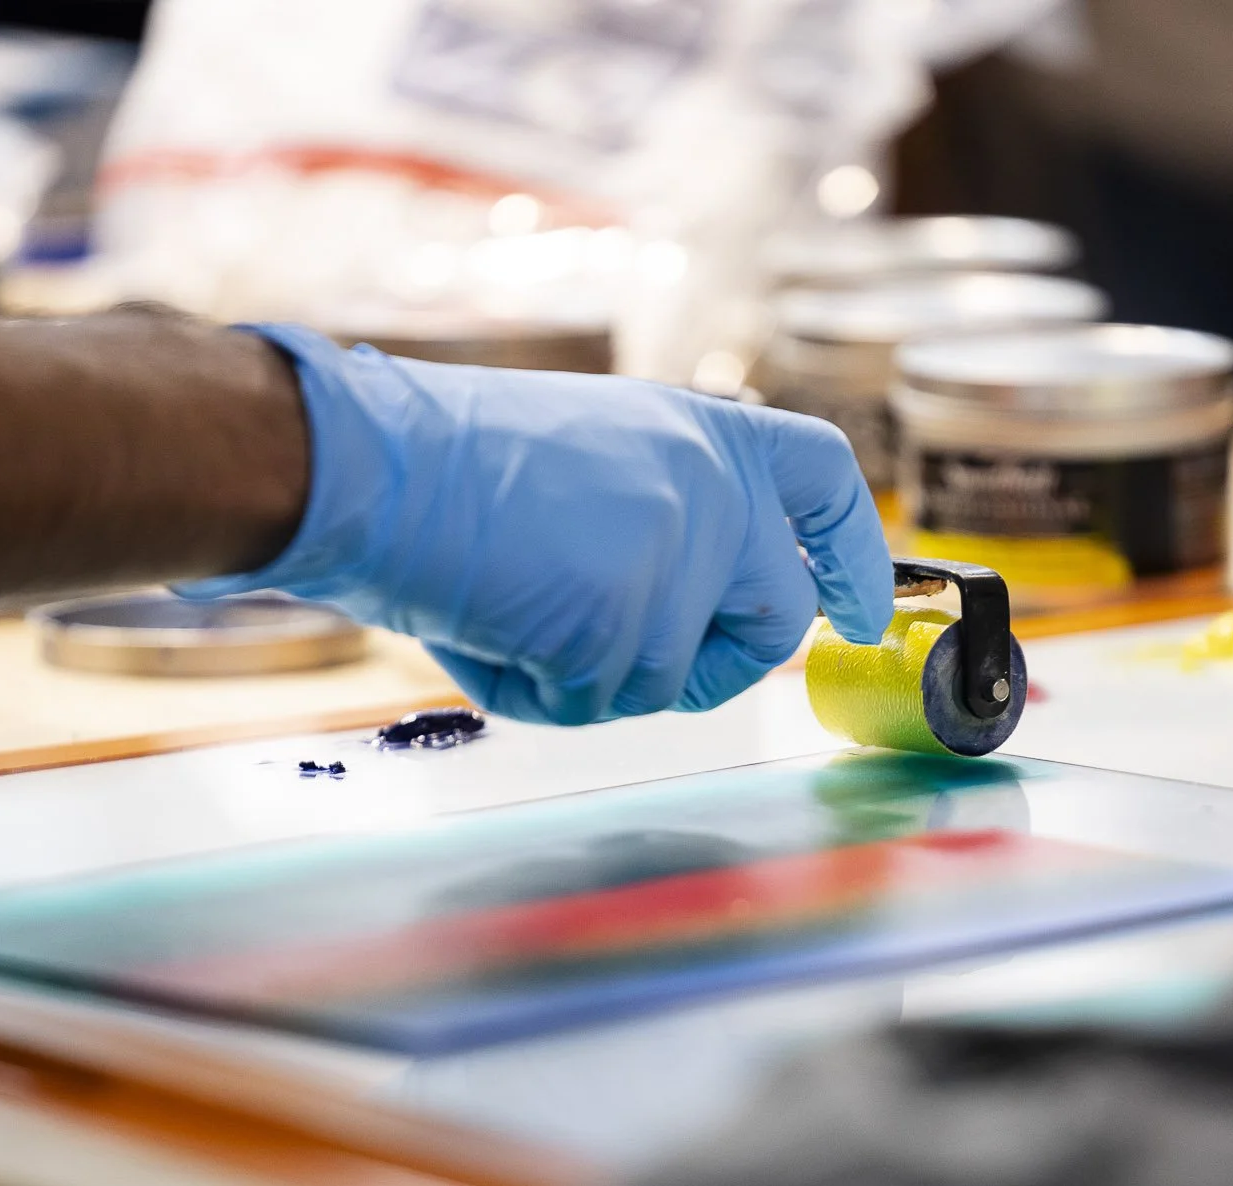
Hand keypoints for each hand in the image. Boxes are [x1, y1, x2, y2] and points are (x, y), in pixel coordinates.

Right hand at [186, 326, 894, 725]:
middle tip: (621, 653)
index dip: (856, 554)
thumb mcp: (597, 449)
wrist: (374, 462)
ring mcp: (678, 558)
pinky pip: (594, 705)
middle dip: (712, 665)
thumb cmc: (454, 459)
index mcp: (706, 432)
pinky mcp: (625, 624)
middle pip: (773, 623)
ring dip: (587, 675)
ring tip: (511, 603)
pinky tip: (484, 621)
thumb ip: (672, 507)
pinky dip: (530, 688)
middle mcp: (713, 490)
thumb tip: (703, 600)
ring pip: (669, 682)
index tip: (858, 610)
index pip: (824, 481)